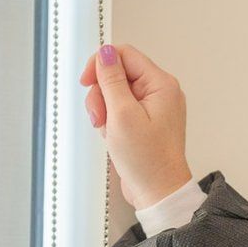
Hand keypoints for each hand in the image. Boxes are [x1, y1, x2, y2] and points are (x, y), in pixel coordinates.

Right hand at [80, 44, 191, 209]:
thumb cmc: (147, 161)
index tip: (86, 82)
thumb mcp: (122, 115)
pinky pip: (120, 110)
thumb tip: (106, 53)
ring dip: (104, 109)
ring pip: (116, 93)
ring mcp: (153, 108)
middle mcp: (160, 92)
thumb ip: (112, 80)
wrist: (158, 193)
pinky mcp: (145, 122)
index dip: (101, 65)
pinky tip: (112, 137)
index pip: (125, 55)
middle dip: (101, 93)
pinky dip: (111, 121)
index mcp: (161, 85)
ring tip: (107, 131)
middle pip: (118, 74)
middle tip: (100, 117)